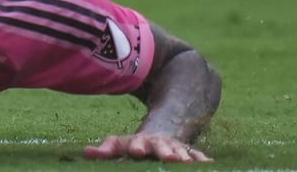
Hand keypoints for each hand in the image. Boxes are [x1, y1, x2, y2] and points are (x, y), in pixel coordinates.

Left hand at [84, 132, 209, 162]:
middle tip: (170, 158)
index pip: (137, 143)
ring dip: (185, 158)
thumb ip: (107, 150)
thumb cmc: (136, 144)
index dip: (136, 147)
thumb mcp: (120, 144)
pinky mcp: (190, 152)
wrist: (162, 132)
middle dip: (165, 152)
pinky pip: (197, 155)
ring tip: (188, 163)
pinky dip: (202, 159)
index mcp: (140, 142)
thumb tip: (86, 152)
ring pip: (182, 152)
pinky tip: (209, 164)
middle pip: (162, 148)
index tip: (136, 151)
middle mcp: (159, 144)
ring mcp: (176, 148)